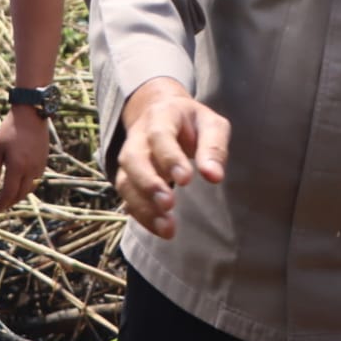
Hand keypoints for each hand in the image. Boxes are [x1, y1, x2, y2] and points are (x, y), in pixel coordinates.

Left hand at [0, 105, 50, 214]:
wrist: (31, 114)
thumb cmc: (9, 130)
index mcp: (17, 167)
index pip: (8, 194)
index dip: (0, 206)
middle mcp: (30, 170)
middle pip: (20, 195)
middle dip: (9, 203)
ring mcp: (39, 166)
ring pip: (29, 188)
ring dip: (19, 195)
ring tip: (8, 196)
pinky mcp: (44, 161)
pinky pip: (35, 179)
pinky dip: (26, 184)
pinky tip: (19, 182)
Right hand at [116, 77, 229, 238]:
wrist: (161, 111)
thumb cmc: (191, 122)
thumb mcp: (210, 124)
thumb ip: (214, 147)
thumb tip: (214, 177)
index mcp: (161, 116)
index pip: (160, 136)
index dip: (170, 158)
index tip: (186, 180)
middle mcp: (139, 137)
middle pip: (133, 159)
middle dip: (148, 184)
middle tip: (169, 205)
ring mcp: (129, 157)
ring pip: (125, 182)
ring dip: (143, 206)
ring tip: (167, 228)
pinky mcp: (129, 177)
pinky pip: (127, 198)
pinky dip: (141, 215)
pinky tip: (160, 229)